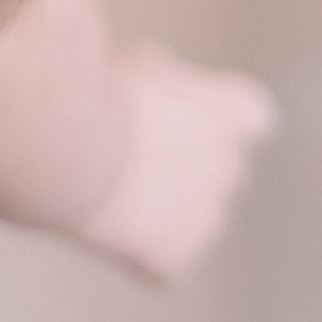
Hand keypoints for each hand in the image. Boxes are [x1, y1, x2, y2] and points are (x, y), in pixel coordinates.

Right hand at [76, 48, 279, 284]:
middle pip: (226, 169)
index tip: (185, 114)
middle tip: (136, 151)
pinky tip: (102, 224)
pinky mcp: (174, 260)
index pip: (253, 116)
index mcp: (236, 110)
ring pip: (196, 218)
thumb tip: (162, 88)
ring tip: (110, 185)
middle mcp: (233, 166)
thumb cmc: (97, 86)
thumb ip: (169, 80)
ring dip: (167, 208)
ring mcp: (207, 218)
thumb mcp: (140, 61)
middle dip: (191, 164)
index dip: (219, 118)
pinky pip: (160, 261)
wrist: (68, 142)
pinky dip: (137, 251)